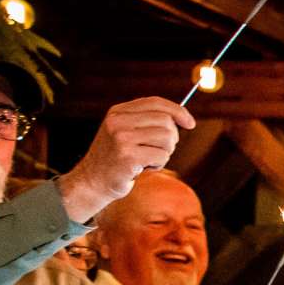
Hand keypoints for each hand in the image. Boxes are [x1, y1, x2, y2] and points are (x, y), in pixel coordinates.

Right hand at [56, 97, 194, 221]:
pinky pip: (162, 156)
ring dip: (165, 152)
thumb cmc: (117, 158)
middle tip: (160, 150)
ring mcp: (121, 138)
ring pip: (167, 138)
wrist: (93, 181)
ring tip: (148, 159)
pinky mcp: (127, 156)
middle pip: (165, 121)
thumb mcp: (126, 132)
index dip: (177, 111)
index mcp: (118, 112)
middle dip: (171, 138)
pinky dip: (159, 165)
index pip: (155, 102)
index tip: (190, 123)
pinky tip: (143, 168)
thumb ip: (148, 121)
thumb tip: (184, 118)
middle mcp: (118, 121)